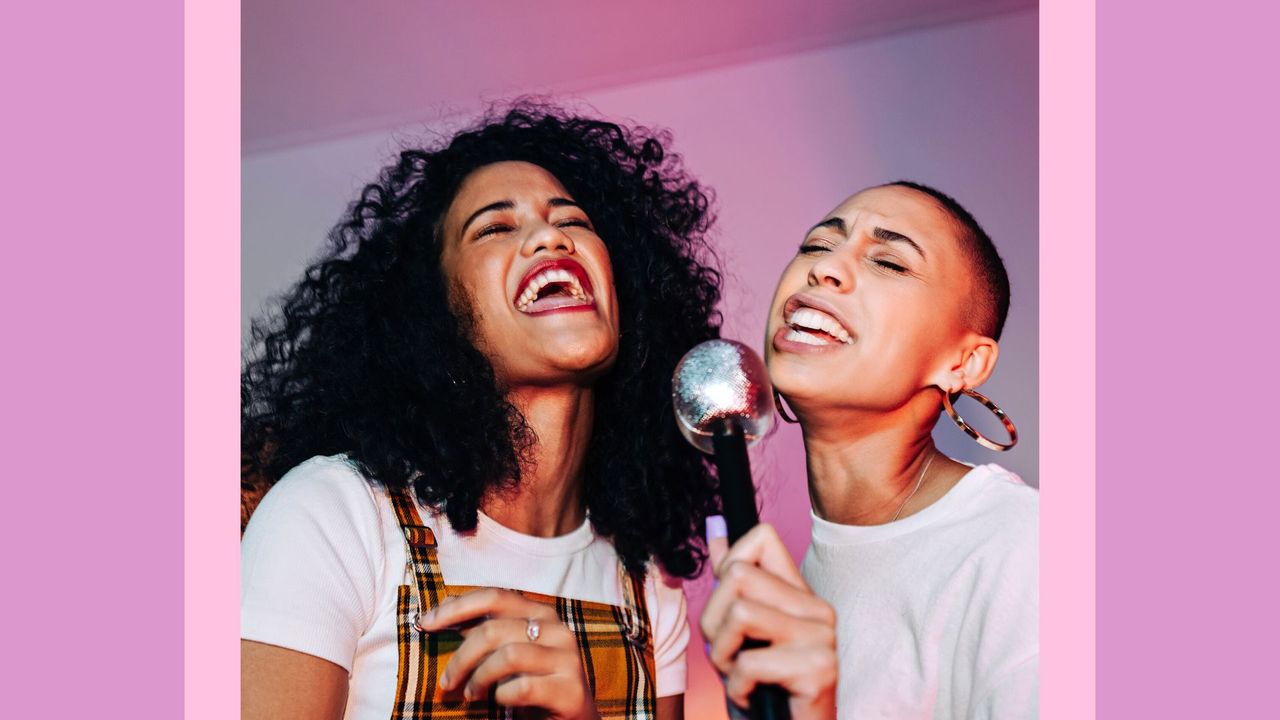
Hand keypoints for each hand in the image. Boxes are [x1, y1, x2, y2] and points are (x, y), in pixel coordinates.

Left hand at [417, 588, 598, 719]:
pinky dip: (502, 696)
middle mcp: (557, 629)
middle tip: (447, 682)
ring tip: (470, 695)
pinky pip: (522, 688)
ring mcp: (567, 658)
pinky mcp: (570, 689)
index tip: (425, 622)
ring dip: (479, 679)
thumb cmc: (535, 682)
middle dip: (461, 658)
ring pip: (507, 657)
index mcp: (541, 613)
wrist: (575, 718)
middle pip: (494, 630)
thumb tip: (446, 605)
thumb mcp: (508, 651)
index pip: (494, 596)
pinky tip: (500, 701)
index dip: (456, 607)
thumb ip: (483, 628)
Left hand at [700, 522, 837, 719]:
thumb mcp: (736, 632)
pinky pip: (749, 662)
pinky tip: (753, 697)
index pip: (761, 538)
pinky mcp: (820, 670)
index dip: (726, 569)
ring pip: (739, 613)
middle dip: (712, 623)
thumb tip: (715, 526)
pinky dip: (736, 688)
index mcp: (800, 594)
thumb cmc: (761, 691)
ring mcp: (823, 638)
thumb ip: (730, 582)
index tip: (727, 611)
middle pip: (737, 576)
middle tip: (729, 656)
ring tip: (739, 676)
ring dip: (722, 655)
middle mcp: (818, 610)